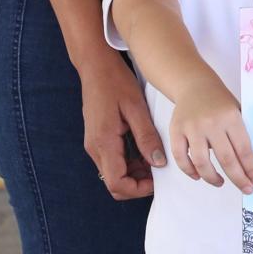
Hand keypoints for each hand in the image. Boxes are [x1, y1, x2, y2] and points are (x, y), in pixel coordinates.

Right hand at [78, 52, 165, 200]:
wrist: (95, 65)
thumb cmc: (115, 81)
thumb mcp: (136, 107)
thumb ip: (147, 137)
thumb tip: (158, 163)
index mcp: (104, 142)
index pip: (117, 183)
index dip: (139, 189)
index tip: (157, 179)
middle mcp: (95, 148)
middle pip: (114, 183)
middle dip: (138, 183)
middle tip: (158, 169)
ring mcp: (93, 144)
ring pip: (113, 174)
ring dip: (134, 173)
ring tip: (153, 156)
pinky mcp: (96, 139)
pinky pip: (112, 161)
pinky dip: (128, 162)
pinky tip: (143, 147)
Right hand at [167, 75, 252, 194]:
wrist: (194, 84)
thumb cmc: (220, 101)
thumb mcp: (237, 110)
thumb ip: (242, 134)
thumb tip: (251, 166)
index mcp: (231, 116)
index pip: (244, 149)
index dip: (251, 169)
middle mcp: (211, 122)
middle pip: (226, 159)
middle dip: (238, 178)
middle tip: (245, 189)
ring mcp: (191, 127)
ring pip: (202, 162)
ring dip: (212, 178)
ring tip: (220, 182)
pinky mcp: (175, 130)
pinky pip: (181, 157)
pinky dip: (189, 171)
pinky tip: (198, 175)